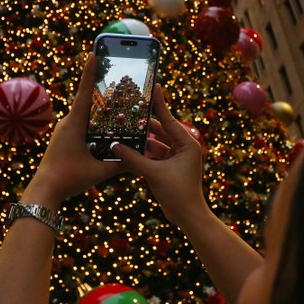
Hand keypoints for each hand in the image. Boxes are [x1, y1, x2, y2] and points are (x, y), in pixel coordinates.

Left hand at [24, 54, 124, 207]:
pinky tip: (104, 129)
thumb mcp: (98, 171)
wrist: (45, 190)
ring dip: (98, 109)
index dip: (89, 72)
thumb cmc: (69, 178)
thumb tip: (140, 158)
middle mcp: (68, 122)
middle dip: (101, 90)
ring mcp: (64, 130)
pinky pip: (80, 125)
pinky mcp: (64, 139)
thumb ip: (120, 163)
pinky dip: (93, 123)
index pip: (84, 92)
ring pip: (84, 114)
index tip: (93, 53)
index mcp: (74, 123)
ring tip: (116, 104)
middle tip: (117, 78)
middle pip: (87, 101)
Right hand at [114, 85, 207, 223]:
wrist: (188, 217)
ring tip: (123, 129)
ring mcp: (175, 158)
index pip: (169, 119)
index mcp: (187, 143)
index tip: (153, 86)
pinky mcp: (168, 168)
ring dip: (140, 139)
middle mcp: (182, 147)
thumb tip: (115, 145)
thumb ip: (133, 159)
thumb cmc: (178, 193)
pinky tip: (126, 148)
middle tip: (129, 109)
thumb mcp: (154, 173)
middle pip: (160, 130)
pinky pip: (152, 155)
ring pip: (154, 143)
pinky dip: (140, 153)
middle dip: (145, 123)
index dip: (159, 103)